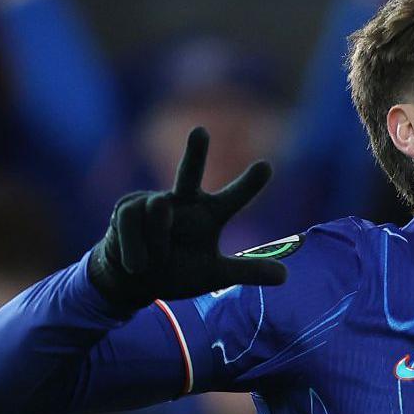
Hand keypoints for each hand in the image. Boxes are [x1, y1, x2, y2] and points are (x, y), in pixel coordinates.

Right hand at [87, 127, 286, 314]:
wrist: (134, 282)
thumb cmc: (178, 271)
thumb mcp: (215, 275)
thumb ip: (247, 271)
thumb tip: (286, 277)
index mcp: (209, 214)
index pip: (233, 198)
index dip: (249, 184)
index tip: (267, 166)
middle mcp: (185, 201)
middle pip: (189, 173)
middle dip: (195, 153)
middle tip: (201, 131)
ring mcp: (154, 201)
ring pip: (158, 213)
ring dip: (157, 243)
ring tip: (157, 259)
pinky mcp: (127, 208)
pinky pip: (132, 226)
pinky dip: (136, 250)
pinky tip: (137, 263)